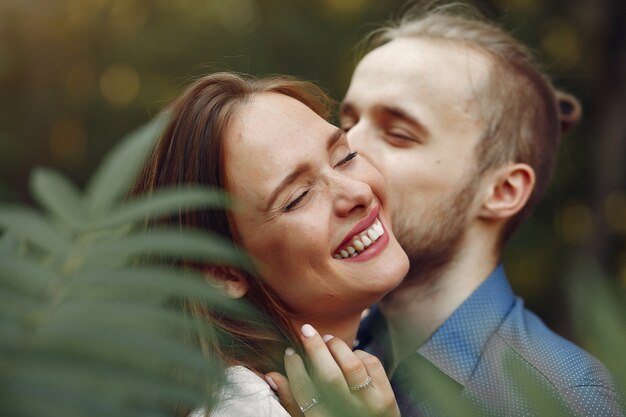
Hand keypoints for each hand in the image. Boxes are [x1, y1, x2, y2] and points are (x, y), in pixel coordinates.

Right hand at [266, 324, 399, 416]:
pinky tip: (351, 356)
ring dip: (337, 346)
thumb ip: (292, 400)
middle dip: (315, 348)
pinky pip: (372, 364)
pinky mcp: (387, 396)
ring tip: (327, 339)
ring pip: (352, 366)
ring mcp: (370, 405)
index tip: (290, 351)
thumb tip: (270, 375)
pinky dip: (359, 354)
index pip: (304, 391)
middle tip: (305, 330)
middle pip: (329, 376)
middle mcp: (346, 414)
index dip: (294, 367)